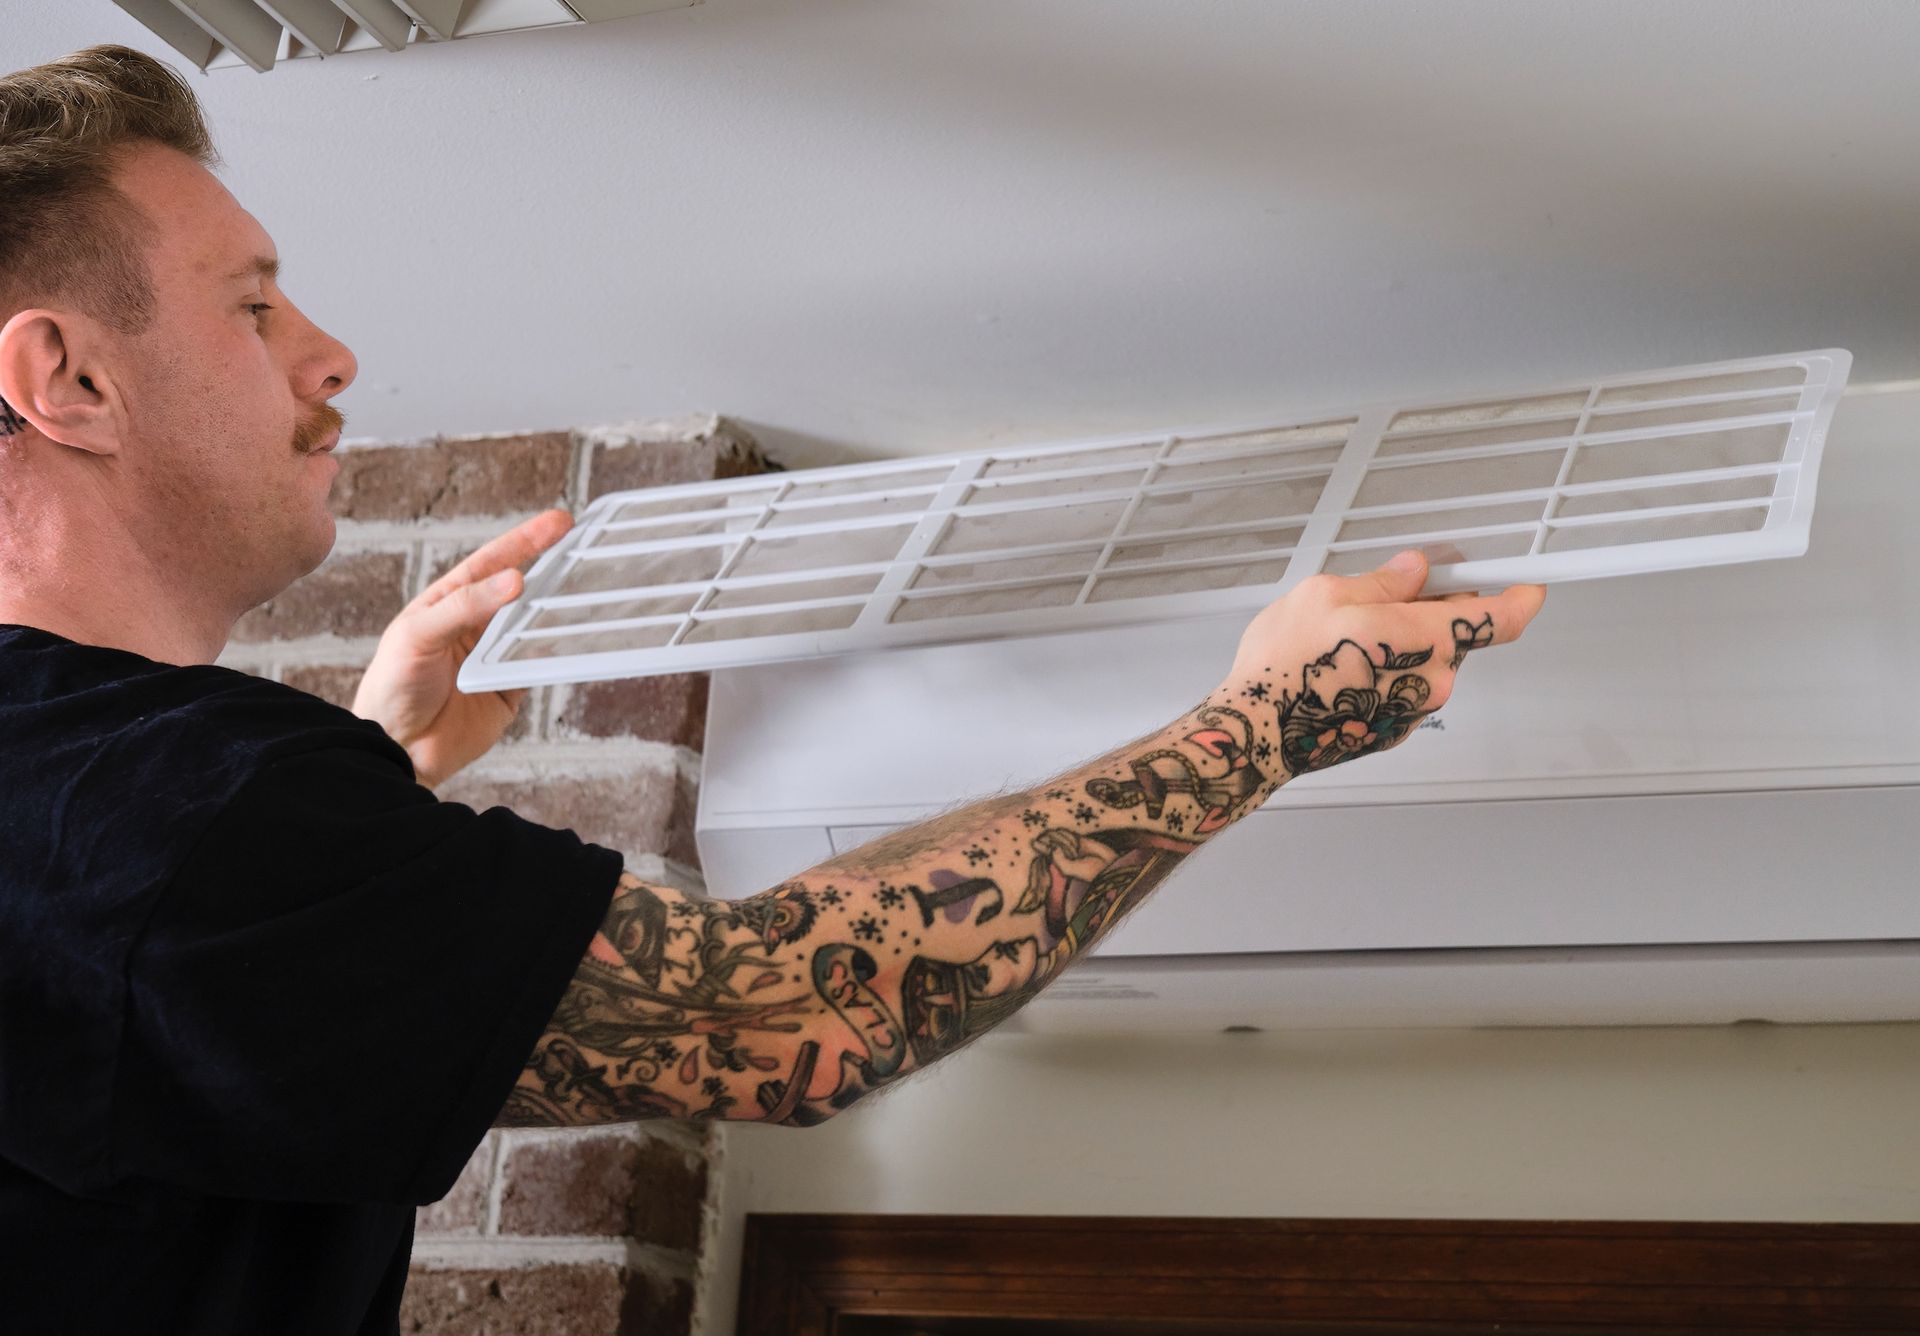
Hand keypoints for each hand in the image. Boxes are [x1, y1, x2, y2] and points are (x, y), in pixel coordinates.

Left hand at [352, 509, 573, 788]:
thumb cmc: (392, 686)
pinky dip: (559, 651)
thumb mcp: (419, 635)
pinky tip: (576, 638)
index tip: (559, 522)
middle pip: (523, 590)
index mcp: (449, 602)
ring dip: (561, 609)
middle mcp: (476, 625)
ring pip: (537, 625)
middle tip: (589, 547)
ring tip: (591, 588)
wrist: (396, 750)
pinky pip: (540, 664)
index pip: (493, 562)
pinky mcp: (511, 689)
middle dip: (554, 567)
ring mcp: (496, 656)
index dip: (526, 540)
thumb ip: (465, 607)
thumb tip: (514, 580)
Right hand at [1226, 550, 1545, 778]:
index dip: (1521, 597)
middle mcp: (1433, 680)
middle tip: (1385, 597)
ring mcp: (1414, 710)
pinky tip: (1342, 669)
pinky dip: (1386, 673)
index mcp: (1426, 637)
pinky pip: (1404, 689)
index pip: (1502, 619)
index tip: (1527, 585)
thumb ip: (1381, 582)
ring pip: (1426, 662)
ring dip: (1402, 644)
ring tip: (1346, 639)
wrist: (1258, 732)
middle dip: (1430, 611)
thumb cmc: (1287, 665)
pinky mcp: (1393, 731)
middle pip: (1455, 634)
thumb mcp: (1327, 595)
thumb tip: (1413, 571)